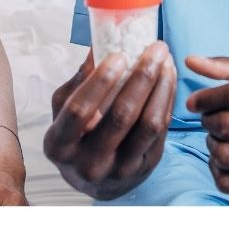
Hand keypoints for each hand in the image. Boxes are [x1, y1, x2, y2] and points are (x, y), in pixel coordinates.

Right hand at [43, 43, 176, 200]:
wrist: (95, 182)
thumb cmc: (76, 136)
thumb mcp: (63, 111)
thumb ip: (79, 81)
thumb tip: (98, 45)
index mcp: (60, 146)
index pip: (80, 110)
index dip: (101, 81)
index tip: (119, 54)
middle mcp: (89, 163)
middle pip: (122, 115)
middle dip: (142, 76)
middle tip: (155, 48)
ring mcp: (120, 169)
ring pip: (149, 124)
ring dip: (162, 86)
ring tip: (166, 60)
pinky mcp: (146, 168)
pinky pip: (161, 129)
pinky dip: (167, 99)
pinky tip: (168, 78)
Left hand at [185, 54, 228, 198]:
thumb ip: (228, 66)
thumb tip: (190, 61)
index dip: (207, 97)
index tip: (193, 101)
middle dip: (207, 121)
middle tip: (208, 118)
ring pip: (225, 158)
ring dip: (210, 144)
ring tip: (216, 136)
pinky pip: (228, 184)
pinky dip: (215, 169)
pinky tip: (223, 156)